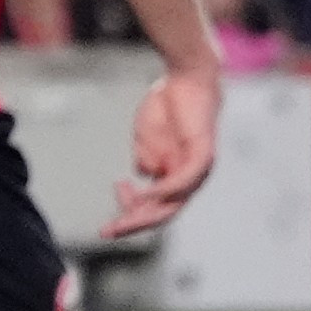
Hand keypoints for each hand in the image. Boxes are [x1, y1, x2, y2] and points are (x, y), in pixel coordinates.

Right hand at [102, 64, 219, 238]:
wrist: (186, 78)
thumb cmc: (168, 107)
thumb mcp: (148, 140)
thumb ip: (146, 160)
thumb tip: (141, 175)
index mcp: (175, 177)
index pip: (154, 206)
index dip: (129, 212)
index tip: (109, 205)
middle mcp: (189, 179)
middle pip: (162, 213)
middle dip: (133, 224)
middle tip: (108, 232)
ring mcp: (198, 170)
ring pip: (173, 204)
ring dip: (146, 213)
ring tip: (123, 218)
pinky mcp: (203, 156)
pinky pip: (182, 182)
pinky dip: (163, 191)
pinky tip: (145, 195)